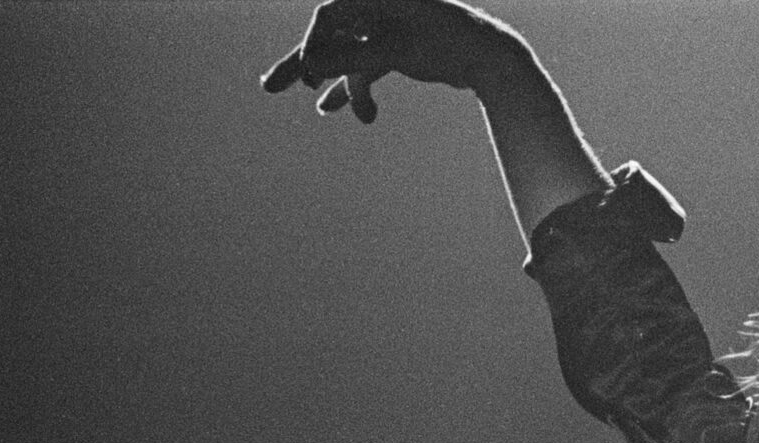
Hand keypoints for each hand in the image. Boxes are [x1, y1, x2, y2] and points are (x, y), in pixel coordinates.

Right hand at [261, 0, 522, 122]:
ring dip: (342, 87)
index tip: (308, 78)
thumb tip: (307, 67)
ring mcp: (385, 30)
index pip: (327, 18)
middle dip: (304, 64)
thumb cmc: (444, 43)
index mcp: (373, 0)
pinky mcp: (397, 50)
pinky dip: (362, 92)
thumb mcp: (393, 51)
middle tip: (269, 87)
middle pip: (329, 37)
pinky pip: (368, 70)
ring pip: (349, 58)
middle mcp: (375, 10)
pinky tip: (361, 115)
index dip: (314, 49)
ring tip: (323, 110)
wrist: (488, 56)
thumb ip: (349, 59)